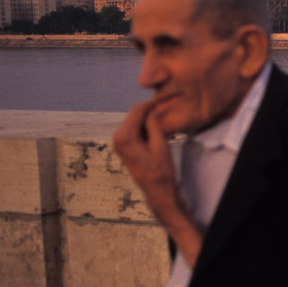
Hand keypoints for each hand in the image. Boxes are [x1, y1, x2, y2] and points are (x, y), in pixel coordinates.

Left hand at [114, 99, 202, 266]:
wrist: (156, 191)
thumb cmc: (160, 172)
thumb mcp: (160, 145)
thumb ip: (154, 125)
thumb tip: (152, 110)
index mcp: (124, 137)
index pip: (138, 110)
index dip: (155, 101)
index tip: (169, 95)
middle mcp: (117, 138)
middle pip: (135, 113)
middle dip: (152, 106)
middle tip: (170, 100)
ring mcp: (118, 142)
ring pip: (134, 120)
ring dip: (149, 115)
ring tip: (166, 110)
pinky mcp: (123, 146)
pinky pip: (134, 128)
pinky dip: (145, 124)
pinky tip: (158, 123)